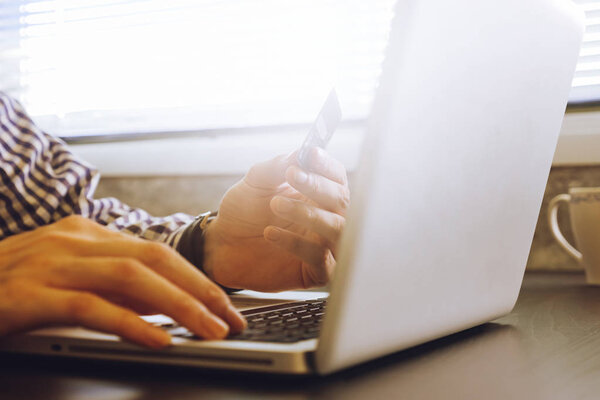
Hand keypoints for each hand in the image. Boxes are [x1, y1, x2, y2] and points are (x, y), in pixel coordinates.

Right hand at [0, 216, 245, 347]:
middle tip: (233, 319)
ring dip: (181, 306)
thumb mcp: (68, 280)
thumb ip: (114, 288)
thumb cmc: (10, 290)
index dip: (196, 279)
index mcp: (85, 233)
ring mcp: (50, 263)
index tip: (226, 304)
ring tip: (211, 331)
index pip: (156, 252)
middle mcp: (72, 240)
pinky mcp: (30, 294)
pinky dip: (132, 323)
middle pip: (154, 259)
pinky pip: (92, 307)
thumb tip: (167, 305)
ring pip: (133, 277)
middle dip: (201, 290)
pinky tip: (160, 340)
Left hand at [204, 147, 349, 291]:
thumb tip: (301, 153)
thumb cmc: (245, 212)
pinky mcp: (316, 271)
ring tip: (276, 204)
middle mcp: (327, 218)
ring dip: (309, 213)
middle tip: (292, 175)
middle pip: (343, 200)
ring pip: (338, 229)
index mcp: (318, 193)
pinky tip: (270, 233)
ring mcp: (324, 245)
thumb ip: (276, 167)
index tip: (311, 154)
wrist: (223, 246)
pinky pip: (320, 258)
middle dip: (318, 186)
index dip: (326, 165)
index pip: (336, 176)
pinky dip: (297, 243)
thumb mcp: (255, 182)